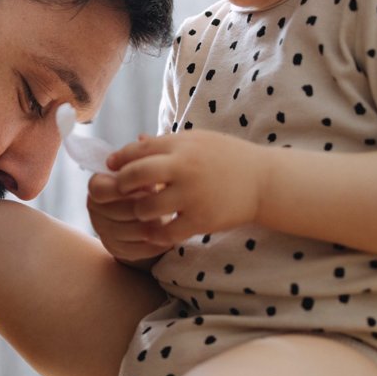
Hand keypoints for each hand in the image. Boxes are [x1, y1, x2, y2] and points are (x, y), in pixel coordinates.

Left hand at [88, 130, 266, 259]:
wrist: (264, 181)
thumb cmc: (228, 158)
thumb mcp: (198, 141)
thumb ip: (166, 143)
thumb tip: (135, 141)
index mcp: (181, 146)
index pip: (137, 150)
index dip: (119, 159)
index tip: (111, 167)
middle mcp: (184, 168)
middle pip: (134, 176)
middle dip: (121, 186)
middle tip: (121, 193)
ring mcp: (192, 195)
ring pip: (146, 208)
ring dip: (139, 212)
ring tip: (144, 213)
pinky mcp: (202, 219)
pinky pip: (166, 232)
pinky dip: (156, 235)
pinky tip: (157, 231)